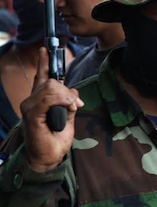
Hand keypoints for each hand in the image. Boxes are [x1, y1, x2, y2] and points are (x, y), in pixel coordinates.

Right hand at [19, 48, 83, 172]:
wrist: (50, 156)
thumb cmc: (57, 138)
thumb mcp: (68, 115)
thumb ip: (68, 100)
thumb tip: (73, 90)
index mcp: (41, 99)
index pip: (41, 76)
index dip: (44, 62)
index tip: (46, 49)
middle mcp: (32, 100)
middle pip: (50, 80)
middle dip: (67, 90)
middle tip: (76, 104)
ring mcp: (29, 107)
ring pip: (50, 87)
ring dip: (66, 97)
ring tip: (72, 108)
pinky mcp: (31, 114)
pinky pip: (47, 98)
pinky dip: (61, 100)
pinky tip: (68, 107)